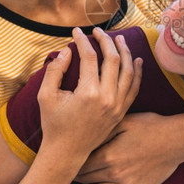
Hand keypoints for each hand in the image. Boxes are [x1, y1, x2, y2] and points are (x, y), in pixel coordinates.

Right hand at [39, 28, 141, 162]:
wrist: (67, 153)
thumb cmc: (54, 124)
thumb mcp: (46, 96)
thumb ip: (55, 70)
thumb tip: (67, 51)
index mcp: (88, 92)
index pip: (89, 56)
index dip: (82, 40)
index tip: (77, 32)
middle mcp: (107, 97)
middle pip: (112, 59)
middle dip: (105, 40)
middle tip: (97, 31)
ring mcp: (117, 105)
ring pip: (128, 71)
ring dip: (125, 52)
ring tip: (119, 39)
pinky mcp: (122, 112)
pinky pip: (134, 88)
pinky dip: (137, 72)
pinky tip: (136, 60)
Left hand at [68, 112, 183, 183]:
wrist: (177, 140)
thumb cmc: (151, 126)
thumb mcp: (124, 122)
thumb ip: (103, 132)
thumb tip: (85, 138)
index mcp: (108, 155)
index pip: (81, 165)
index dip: (70, 166)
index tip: (62, 165)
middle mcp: (114, 173)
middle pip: (86, 180)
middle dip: (73, 180)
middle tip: (62, 179)